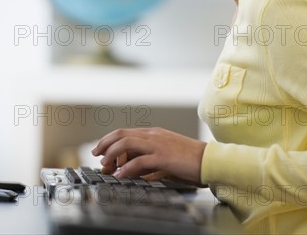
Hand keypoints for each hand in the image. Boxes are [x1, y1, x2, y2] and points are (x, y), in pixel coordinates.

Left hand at [91, 127, 206, 184]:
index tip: (100, 150)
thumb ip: (149, 158)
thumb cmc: (190, 159)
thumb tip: (132, 168)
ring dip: (111, 153)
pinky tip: (120, 175)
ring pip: (126, 143)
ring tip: (104, 164)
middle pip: (122, 134)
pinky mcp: (163, 157)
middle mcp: (153, 135)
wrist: (210, 159)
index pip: (125, 132)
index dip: (110, 140)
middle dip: (105, 143)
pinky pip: (139, 161)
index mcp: (154, 133)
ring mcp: (158, 144)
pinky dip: (126, 168)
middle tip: (96, 154)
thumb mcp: (166, 154)